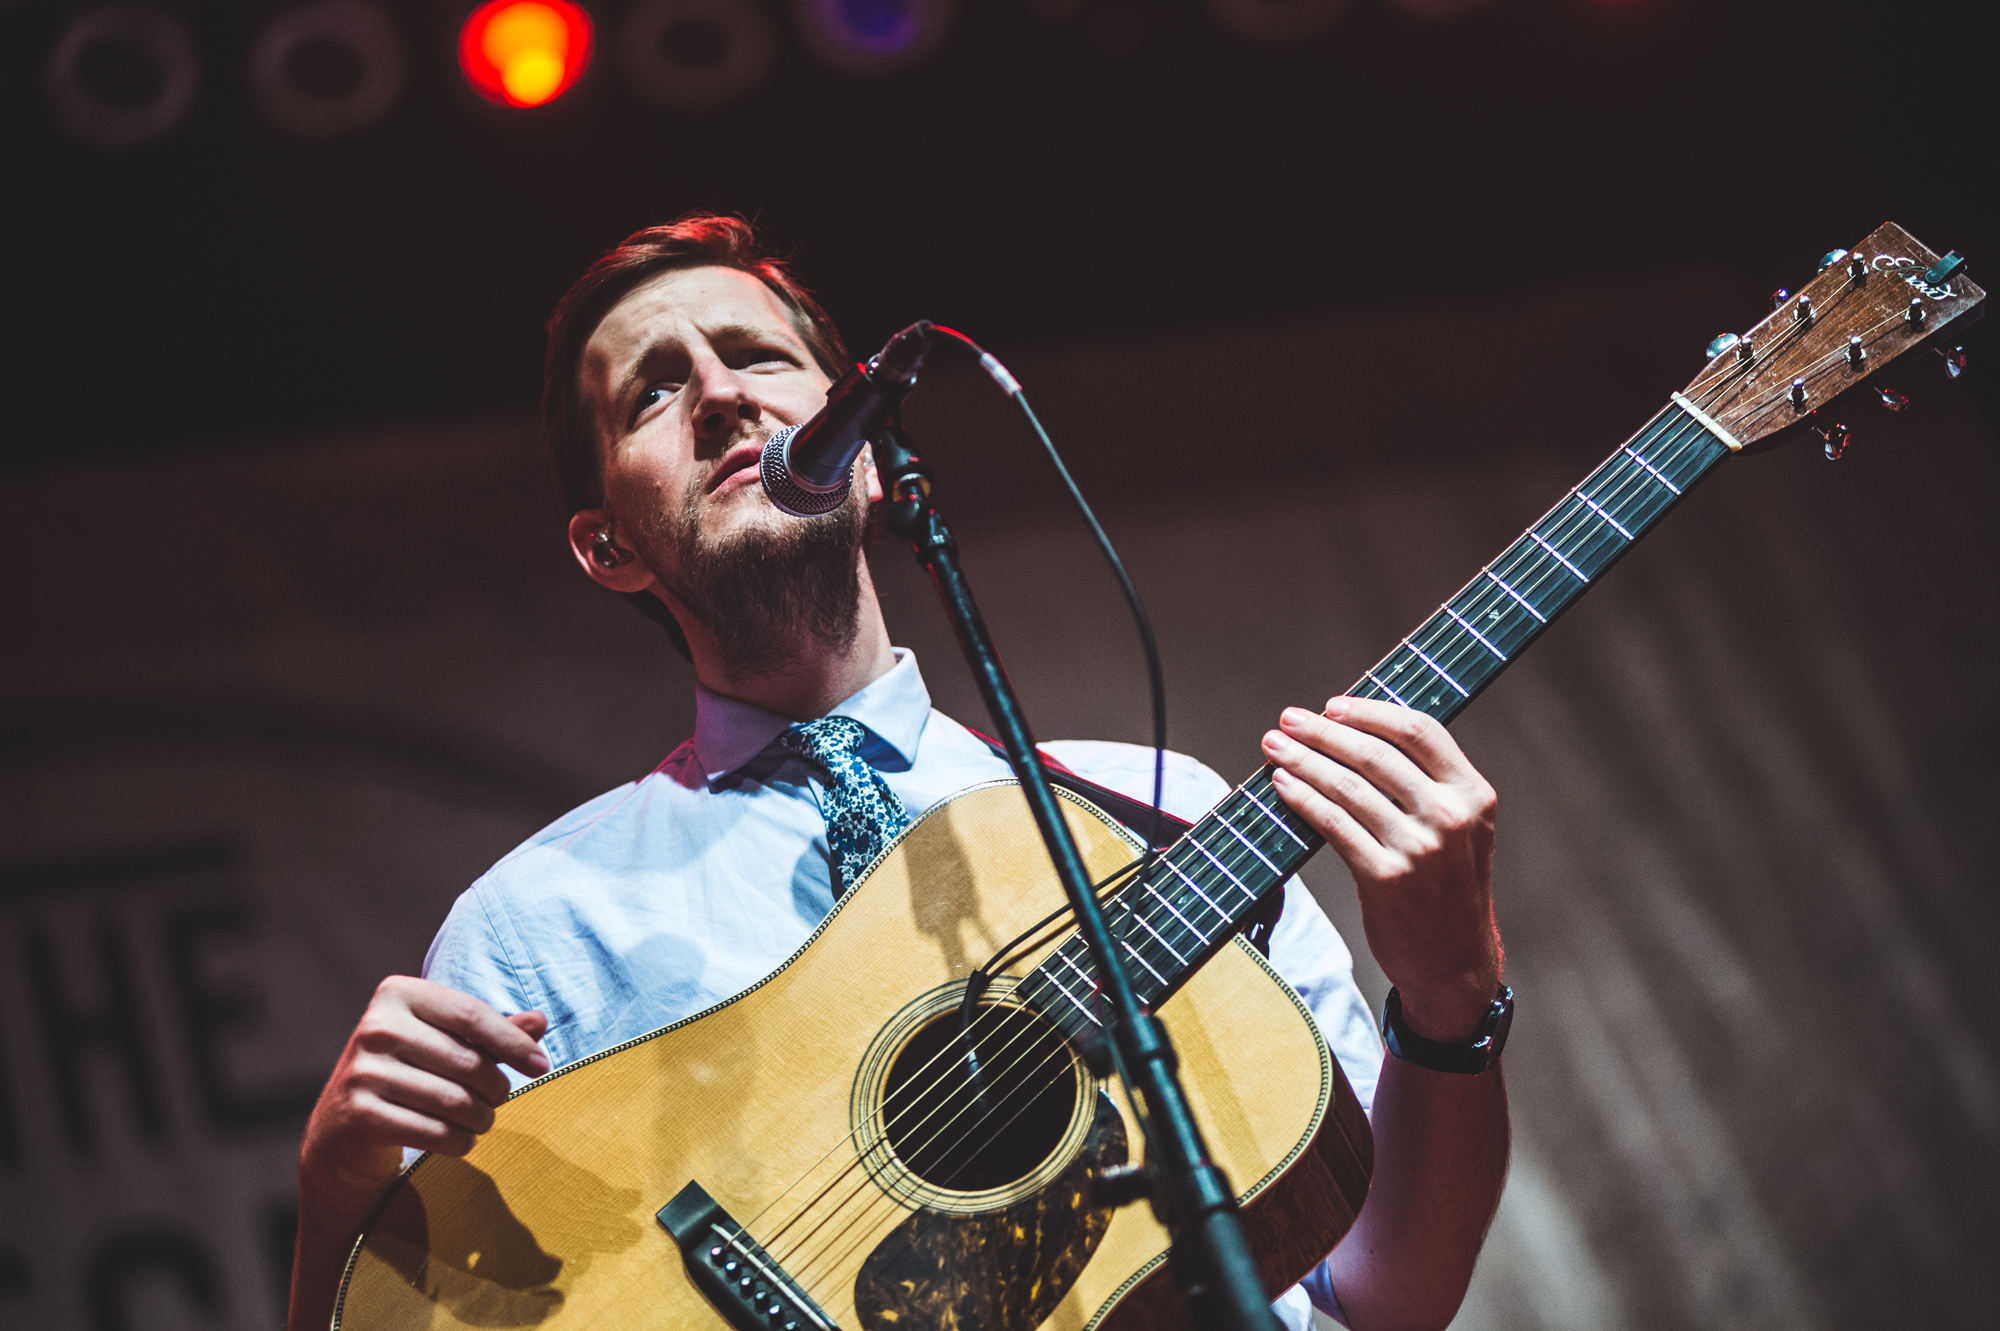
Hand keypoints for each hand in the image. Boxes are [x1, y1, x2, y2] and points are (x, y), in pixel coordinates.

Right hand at [290, 977, 547, 1328]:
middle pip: (469, 1062)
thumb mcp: (446, 1042)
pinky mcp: (360, 1114)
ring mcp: (363, 1071)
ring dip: (482, 1118)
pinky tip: (459, 1139)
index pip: (472, 1014)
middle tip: (496, 1100)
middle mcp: (375, 1027)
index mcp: (397, 994)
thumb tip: (540, 1021)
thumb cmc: (410, 1074)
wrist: (342, 1130)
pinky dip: (460, 1141)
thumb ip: (492, 1031)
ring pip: (456, 1101)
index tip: (541, 1066)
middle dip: (497, 1088)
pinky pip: (435, 1132)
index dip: (514, 1043)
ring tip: (481, 1119)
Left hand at [1261, 696, 1501, 1042]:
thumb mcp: (1460, 829)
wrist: (1455, 961)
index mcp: (1473, 795)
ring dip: (1303, 760)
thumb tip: (1356, 734)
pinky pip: (1333, 824)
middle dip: (1323, 732)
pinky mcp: (1385, 877)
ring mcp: (1418, 848)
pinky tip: (1282, 785)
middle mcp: (1449, 817)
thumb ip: (1427, 784)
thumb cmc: (1447, 888)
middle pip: (1374, 754)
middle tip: (1289, 719)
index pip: (1419, 731)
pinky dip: (1302, 799)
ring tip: (1274, 747)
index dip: (1371, 712)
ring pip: (1347, 786)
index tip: (1333, 705)